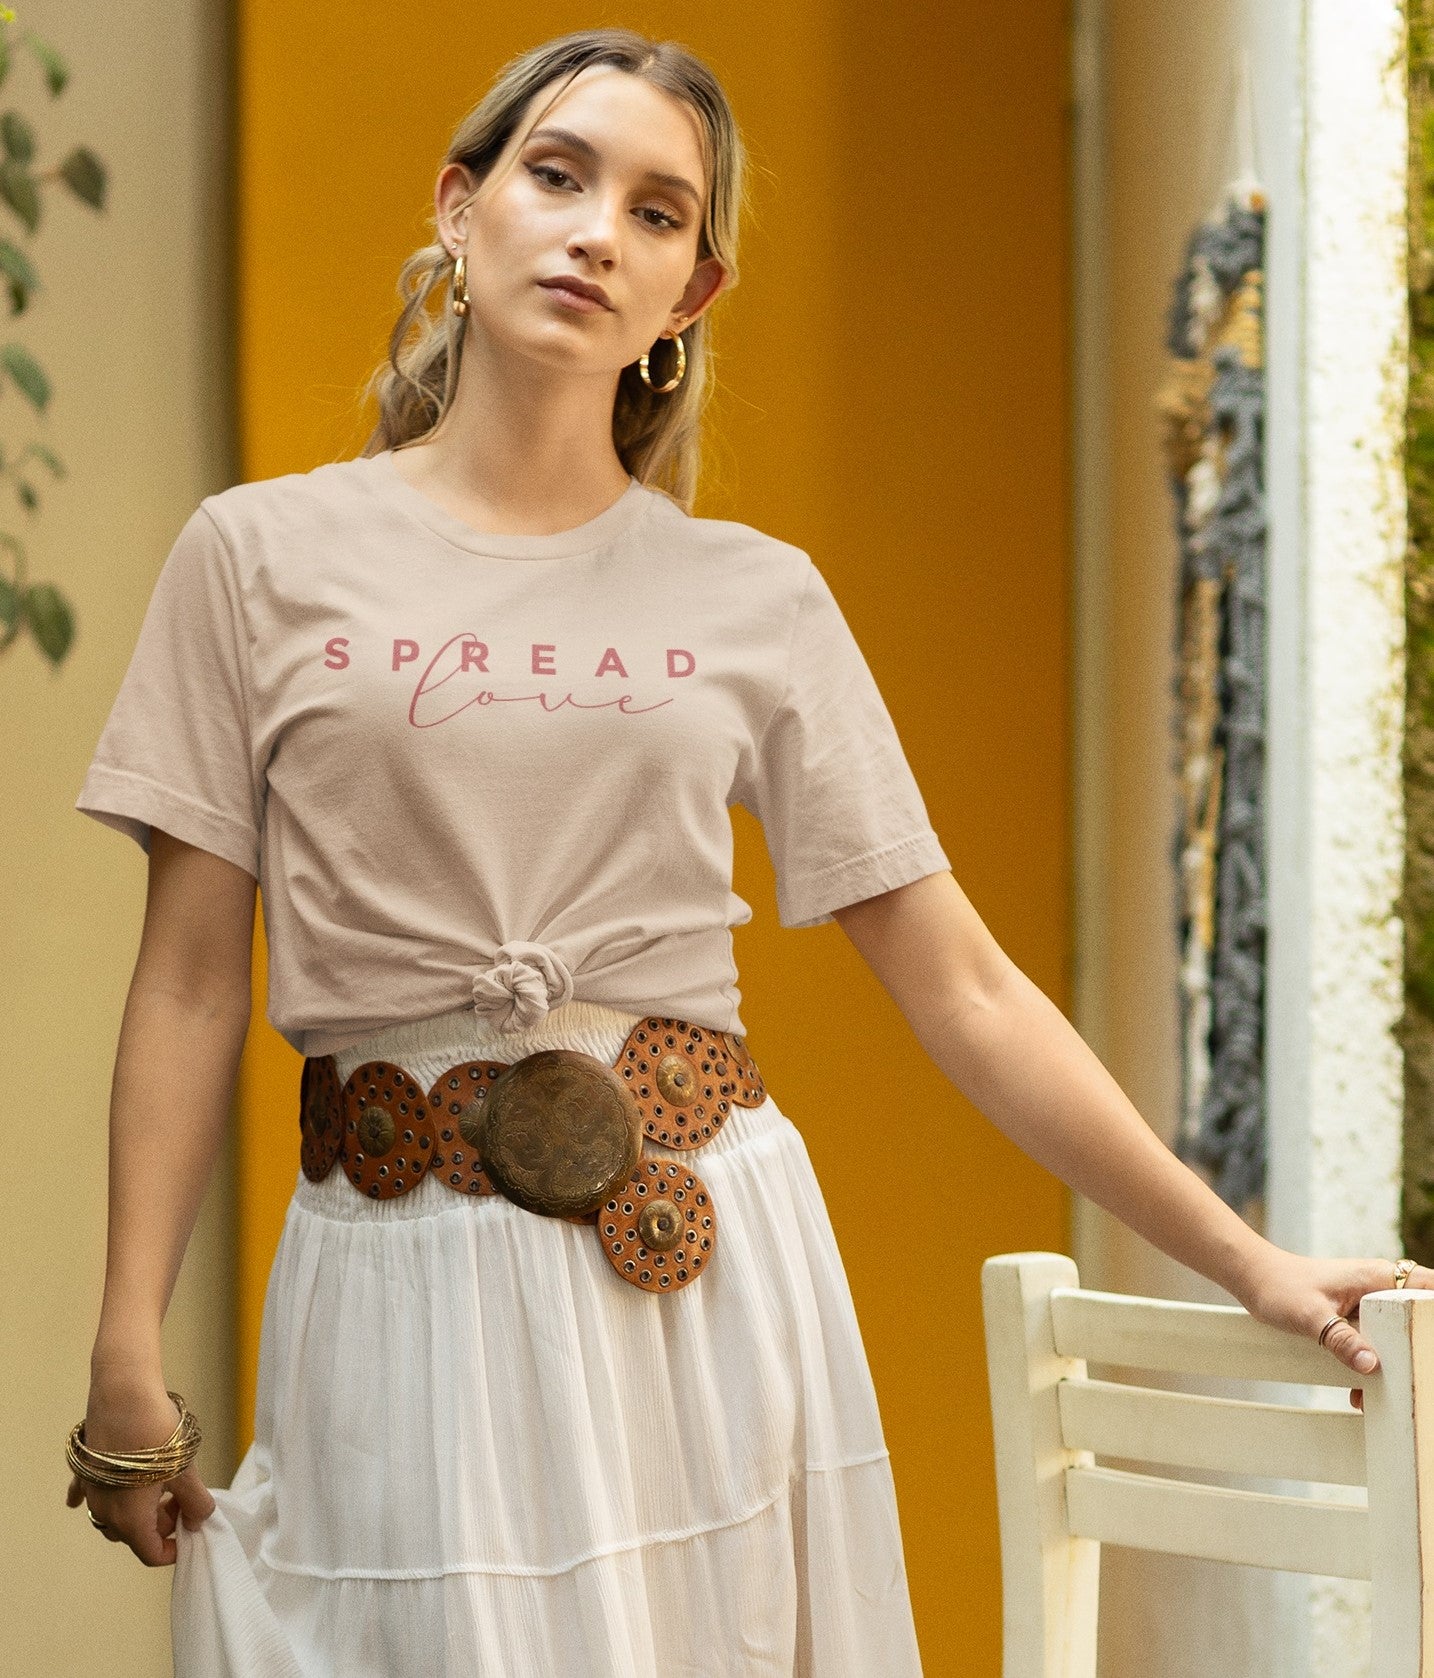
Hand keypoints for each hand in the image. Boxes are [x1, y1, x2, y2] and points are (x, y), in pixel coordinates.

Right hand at [65, 1375, 215, 1564]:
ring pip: (115, 1517)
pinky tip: (113, 1488)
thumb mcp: (185, 1470)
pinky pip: (90, 1494)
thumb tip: (201, 1521)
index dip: (175, 1547)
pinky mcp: (85, 1470)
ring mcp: (90, 1491)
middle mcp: (104, 1512)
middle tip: (182, 1496)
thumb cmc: (156, 1434)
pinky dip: (106, 1495)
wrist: (122, 1394)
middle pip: (134, 1535)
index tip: (192, 1526)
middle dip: (161, 1525)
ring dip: (139, 1510)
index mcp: (129, 1520)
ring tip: (162, 1484)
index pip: (151, 1553)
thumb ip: (196, 1501)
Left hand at [1237, 1249, 1433, 1411]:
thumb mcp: (1311, 1316)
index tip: (1430, 1342)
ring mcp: (1368, 1306)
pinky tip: (1359, 1392)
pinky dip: (1370, 1368)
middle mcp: (1378, 1289)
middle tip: (1412, 1378)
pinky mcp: (1355, 1320)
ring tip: (1383, 1396)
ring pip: (1397, 1338)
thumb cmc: (1280, 1285)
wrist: (1254, 1279)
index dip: (1433, 1310)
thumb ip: (1341, 1339)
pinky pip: (1375, 1345)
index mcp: (1376, 1278)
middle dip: (1416, 1350)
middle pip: (1416, 1319)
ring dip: (1392, 1367)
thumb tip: (1371, 1365)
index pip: (1426, 1286)